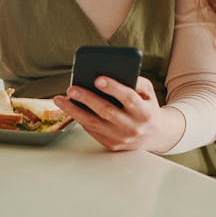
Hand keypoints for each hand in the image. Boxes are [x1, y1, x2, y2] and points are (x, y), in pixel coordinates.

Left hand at [53, 76, 179, 152]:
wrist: (155, 135)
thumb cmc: (146, 107)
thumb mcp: (148, 92)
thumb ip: (135, 81)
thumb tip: (112, 72)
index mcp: (144, 112)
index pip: (128, 98)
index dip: (113, 88)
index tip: (97, 79)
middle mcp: (133, 127)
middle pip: (106, 111)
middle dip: (87, 99)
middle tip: (71, 89)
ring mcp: (121, 138)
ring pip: (93, 123)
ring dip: (74, 111)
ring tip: (60, 99)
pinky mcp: (111, 145)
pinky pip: (92, 130)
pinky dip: (79, 118)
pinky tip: (69, 108)